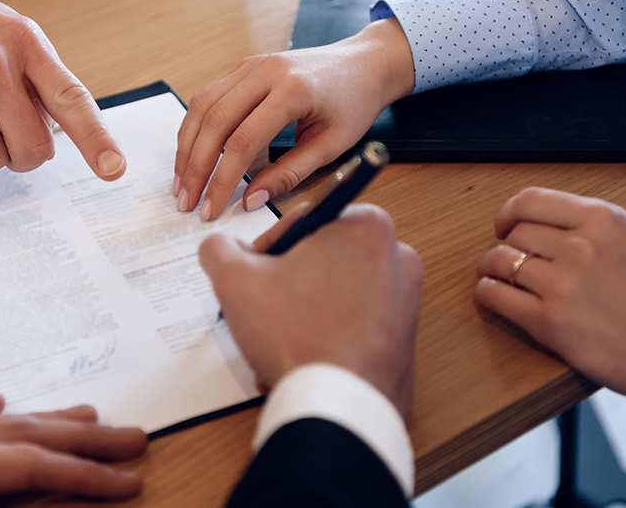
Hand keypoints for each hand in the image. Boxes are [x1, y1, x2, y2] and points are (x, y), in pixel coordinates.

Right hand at [173, 17, 413, 220]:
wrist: (364, 64)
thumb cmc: (353, 103)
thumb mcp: (331, 145)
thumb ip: (289, 173)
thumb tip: (251, 200)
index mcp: (293, 90)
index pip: (243, 140)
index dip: (222, 179)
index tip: (210, 208)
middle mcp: (265, 71)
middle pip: (214, 122)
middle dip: (195, 167)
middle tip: (186, 201)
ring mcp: (250, 65)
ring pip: (201, 106)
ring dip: (187, 148)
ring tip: (181, 182)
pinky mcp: (242, 67)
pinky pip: (207, 97)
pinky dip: (195, 128)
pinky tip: (191, 154)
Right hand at [199, 204, 422, 417]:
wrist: (338, 406)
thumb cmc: (295, 335)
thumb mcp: (235, 280)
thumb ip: (219, 249)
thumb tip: (222, 247)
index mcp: (365, 226)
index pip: (302, 220)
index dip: (266, 248)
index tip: (252, 274)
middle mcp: (397, 256)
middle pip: (319, 259)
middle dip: (285, 286)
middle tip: (262, 310)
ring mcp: (406, 300)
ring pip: (334, 294)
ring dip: (300, 315)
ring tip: (276, 343)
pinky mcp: (404, 338)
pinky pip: (353, 324)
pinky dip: (324, 337)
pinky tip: (300, 361)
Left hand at [476, 187, 625, 397]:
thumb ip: (589, 226)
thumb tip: (537, 220)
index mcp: (603, 220)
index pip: (530, 201)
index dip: (508, 213)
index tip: (503, 226)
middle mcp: (582, 246)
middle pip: (515, 234)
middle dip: (506, 246)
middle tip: (507, 259)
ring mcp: (563, 284)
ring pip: (500, 260)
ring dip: (491, 267)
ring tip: (496, 275)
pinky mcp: (548, 321)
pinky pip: (494, 294)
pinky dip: (487, 292)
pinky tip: (493, 294)